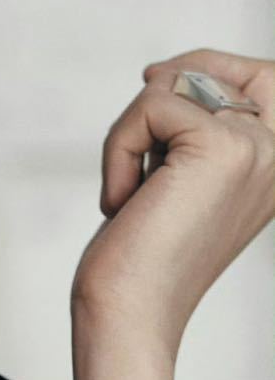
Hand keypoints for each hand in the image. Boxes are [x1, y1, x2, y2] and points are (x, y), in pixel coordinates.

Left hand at [71, 48, 274, 358]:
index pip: (265, 75)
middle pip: (218, 68)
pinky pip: (152, 106)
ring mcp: (257, 148)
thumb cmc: (142, 261)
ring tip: (128, 191)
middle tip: (131, 142)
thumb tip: (161, 71)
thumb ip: (188, 130)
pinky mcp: (222, 147)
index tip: (152, 83)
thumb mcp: (175, 179)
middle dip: (161, 92)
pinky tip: (120, 201)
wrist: (131, 314)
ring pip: (177, 84)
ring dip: (131, 133)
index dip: (207, 64)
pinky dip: (118, 149)